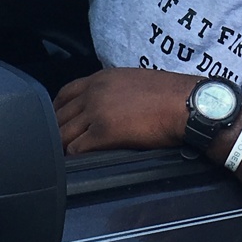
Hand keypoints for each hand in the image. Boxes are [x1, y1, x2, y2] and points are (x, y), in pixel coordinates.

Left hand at [53, 67, 199, 153]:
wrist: (186, 104)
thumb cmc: (170, 95)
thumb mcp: (134, 82)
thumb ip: (114, 91)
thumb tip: (109, 106)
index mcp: (101, 78)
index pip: (65, 93)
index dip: (57, 110)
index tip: (58, 122)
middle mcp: (94, 92)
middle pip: (59, 114)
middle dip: (56, 131)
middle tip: (57, 145)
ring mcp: (97, 112)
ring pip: (63, 133)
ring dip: (63, 146)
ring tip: (64, 158)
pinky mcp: (104, 132)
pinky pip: (76, 148)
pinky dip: (74, 157)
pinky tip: (78, 162)